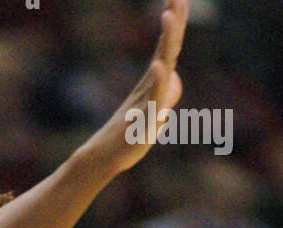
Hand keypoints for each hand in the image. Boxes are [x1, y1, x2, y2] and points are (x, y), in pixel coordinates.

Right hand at [91, 0, 187, 172]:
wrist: (107, 156)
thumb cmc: (130, 135)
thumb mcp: (155, 112)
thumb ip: (166, 92)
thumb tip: (172, 76)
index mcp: (155, 80)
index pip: (169, 45)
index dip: (176, 22)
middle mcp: (150, 84)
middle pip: (167, 47)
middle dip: (174, 20)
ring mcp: (146, 99)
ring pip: (161, 65)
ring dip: (166, 41)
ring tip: (169, 16)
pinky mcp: (143, 118)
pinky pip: (152, 96)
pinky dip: (157, 81)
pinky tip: (159, 66)